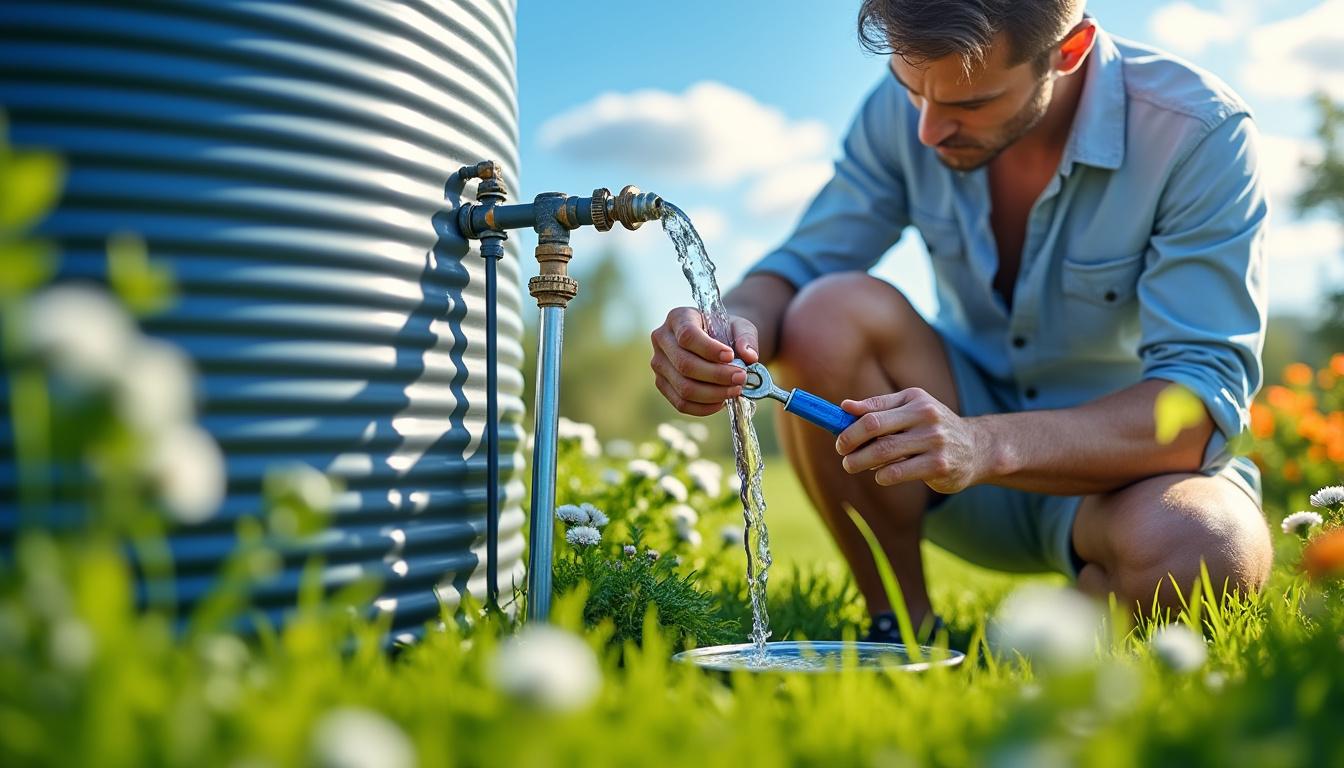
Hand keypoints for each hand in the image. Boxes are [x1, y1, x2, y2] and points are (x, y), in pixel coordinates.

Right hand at [650, 307, 759, 415]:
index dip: (709, 349)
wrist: (715, 343)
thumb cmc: (726, 332)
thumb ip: (747, 338)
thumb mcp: (740, 327)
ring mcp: (659, 364)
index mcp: (678, 317)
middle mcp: (662, 339)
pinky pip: (681, 403)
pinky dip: (704, 407)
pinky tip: (722, 401)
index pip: (687, 335)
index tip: (730, 356)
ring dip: (714, 394)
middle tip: (741, 378)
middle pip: (685, 364)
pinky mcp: (662, 384)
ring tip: (735, 390)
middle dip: (717, 376)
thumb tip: (750, 357)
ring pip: (684, 388)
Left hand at [835, 388, 985, 494]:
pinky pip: (899, 471)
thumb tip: (844, 406)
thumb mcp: (911, 408)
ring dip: (861, 461)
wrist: (977, 449)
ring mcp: (934, 441)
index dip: (850, 425)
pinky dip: (883, 475)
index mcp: (916, 400)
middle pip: (875, 428)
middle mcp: (927, 417)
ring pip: (884, 451)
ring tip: (851, 465)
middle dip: (851, 441)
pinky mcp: (939, 465)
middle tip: (842, 452)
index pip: (874, 410)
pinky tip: (880, 475)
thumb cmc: (934, 427)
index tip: (837, 436)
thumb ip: (879, 406)